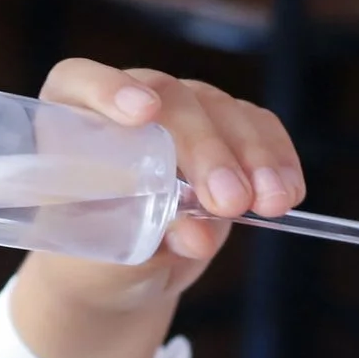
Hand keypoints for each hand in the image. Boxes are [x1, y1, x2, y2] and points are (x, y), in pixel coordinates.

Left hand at [9, 61, 305, 357]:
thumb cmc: (93, 261)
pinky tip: (288, 194)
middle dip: (205, 149)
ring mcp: (181, 112)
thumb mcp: (102, 265)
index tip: (143, 114)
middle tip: (227, 201)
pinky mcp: (224, 131)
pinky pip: (257, 128)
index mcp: (70, 122)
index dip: (109, 90)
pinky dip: (277, 159)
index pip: (81, 84)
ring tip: (269, 204)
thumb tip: (198, 234)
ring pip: (221, 111)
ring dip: (252, 156)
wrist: (122, 273)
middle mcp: (126, 104)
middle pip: (170, 101)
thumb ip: (140, 246)